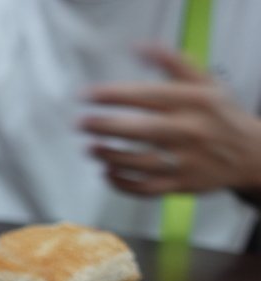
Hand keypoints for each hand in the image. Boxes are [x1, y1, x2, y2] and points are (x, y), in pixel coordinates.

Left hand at [81, 46, 260, 196]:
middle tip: (81, 123)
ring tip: (90, 148)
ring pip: (140, 162)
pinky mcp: (182, 185)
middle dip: (105, 126)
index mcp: (195, 102)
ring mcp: (187, 161)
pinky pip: (147, 189)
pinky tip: (107, 172)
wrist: (251, 154)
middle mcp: (191, 131)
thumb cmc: (221, 115)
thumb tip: (139, 47)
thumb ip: (173, 63)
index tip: (87, 95)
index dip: (113, 94)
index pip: (148, 95)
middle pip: (141, 130)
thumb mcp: (205, 82)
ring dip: (109, 156)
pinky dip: (123, 184)